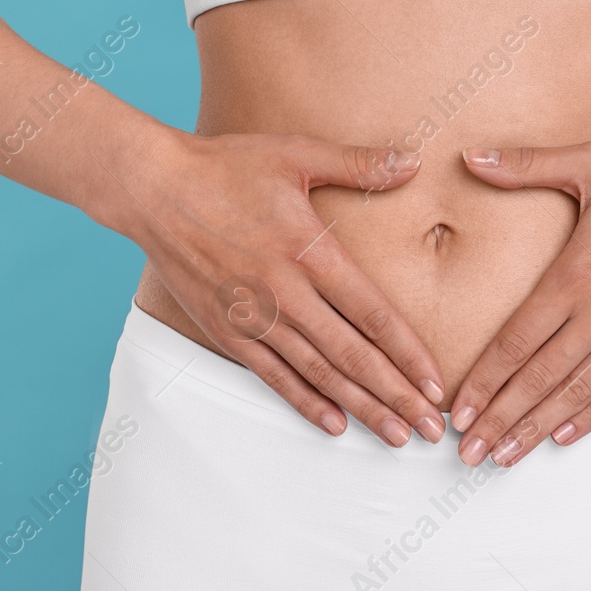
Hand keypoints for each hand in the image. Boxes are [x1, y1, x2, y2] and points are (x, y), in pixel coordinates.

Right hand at [110, 128, 447, 446]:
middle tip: (430, 429)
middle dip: (397, 396)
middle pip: (353, 356)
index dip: (409, 354)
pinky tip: (335, 424)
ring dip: (361, 408)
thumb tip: (414, 163)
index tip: (437, 384)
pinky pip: (274, 376)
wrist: (154, 189)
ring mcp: (255, 318)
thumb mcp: (296, 154)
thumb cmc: (227, 167)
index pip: (373, 315)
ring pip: (318, 374)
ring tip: (395, 435)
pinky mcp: (227, 331)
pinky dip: (306, 402)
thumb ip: (359, 164)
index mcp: (310, 252)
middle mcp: (286, 294)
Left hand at [448, 137, 590, 466]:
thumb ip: (525, 165)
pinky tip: (563, 435)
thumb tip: (470, 155)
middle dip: (499, 420)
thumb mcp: (589, 161)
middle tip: (467, 453)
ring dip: (537, 428)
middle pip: (538, 379)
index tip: (458, 412)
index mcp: (574, 275)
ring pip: (576, 393)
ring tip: (504, 458)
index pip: (515, 342)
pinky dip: (590, 416)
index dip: (484, 382)